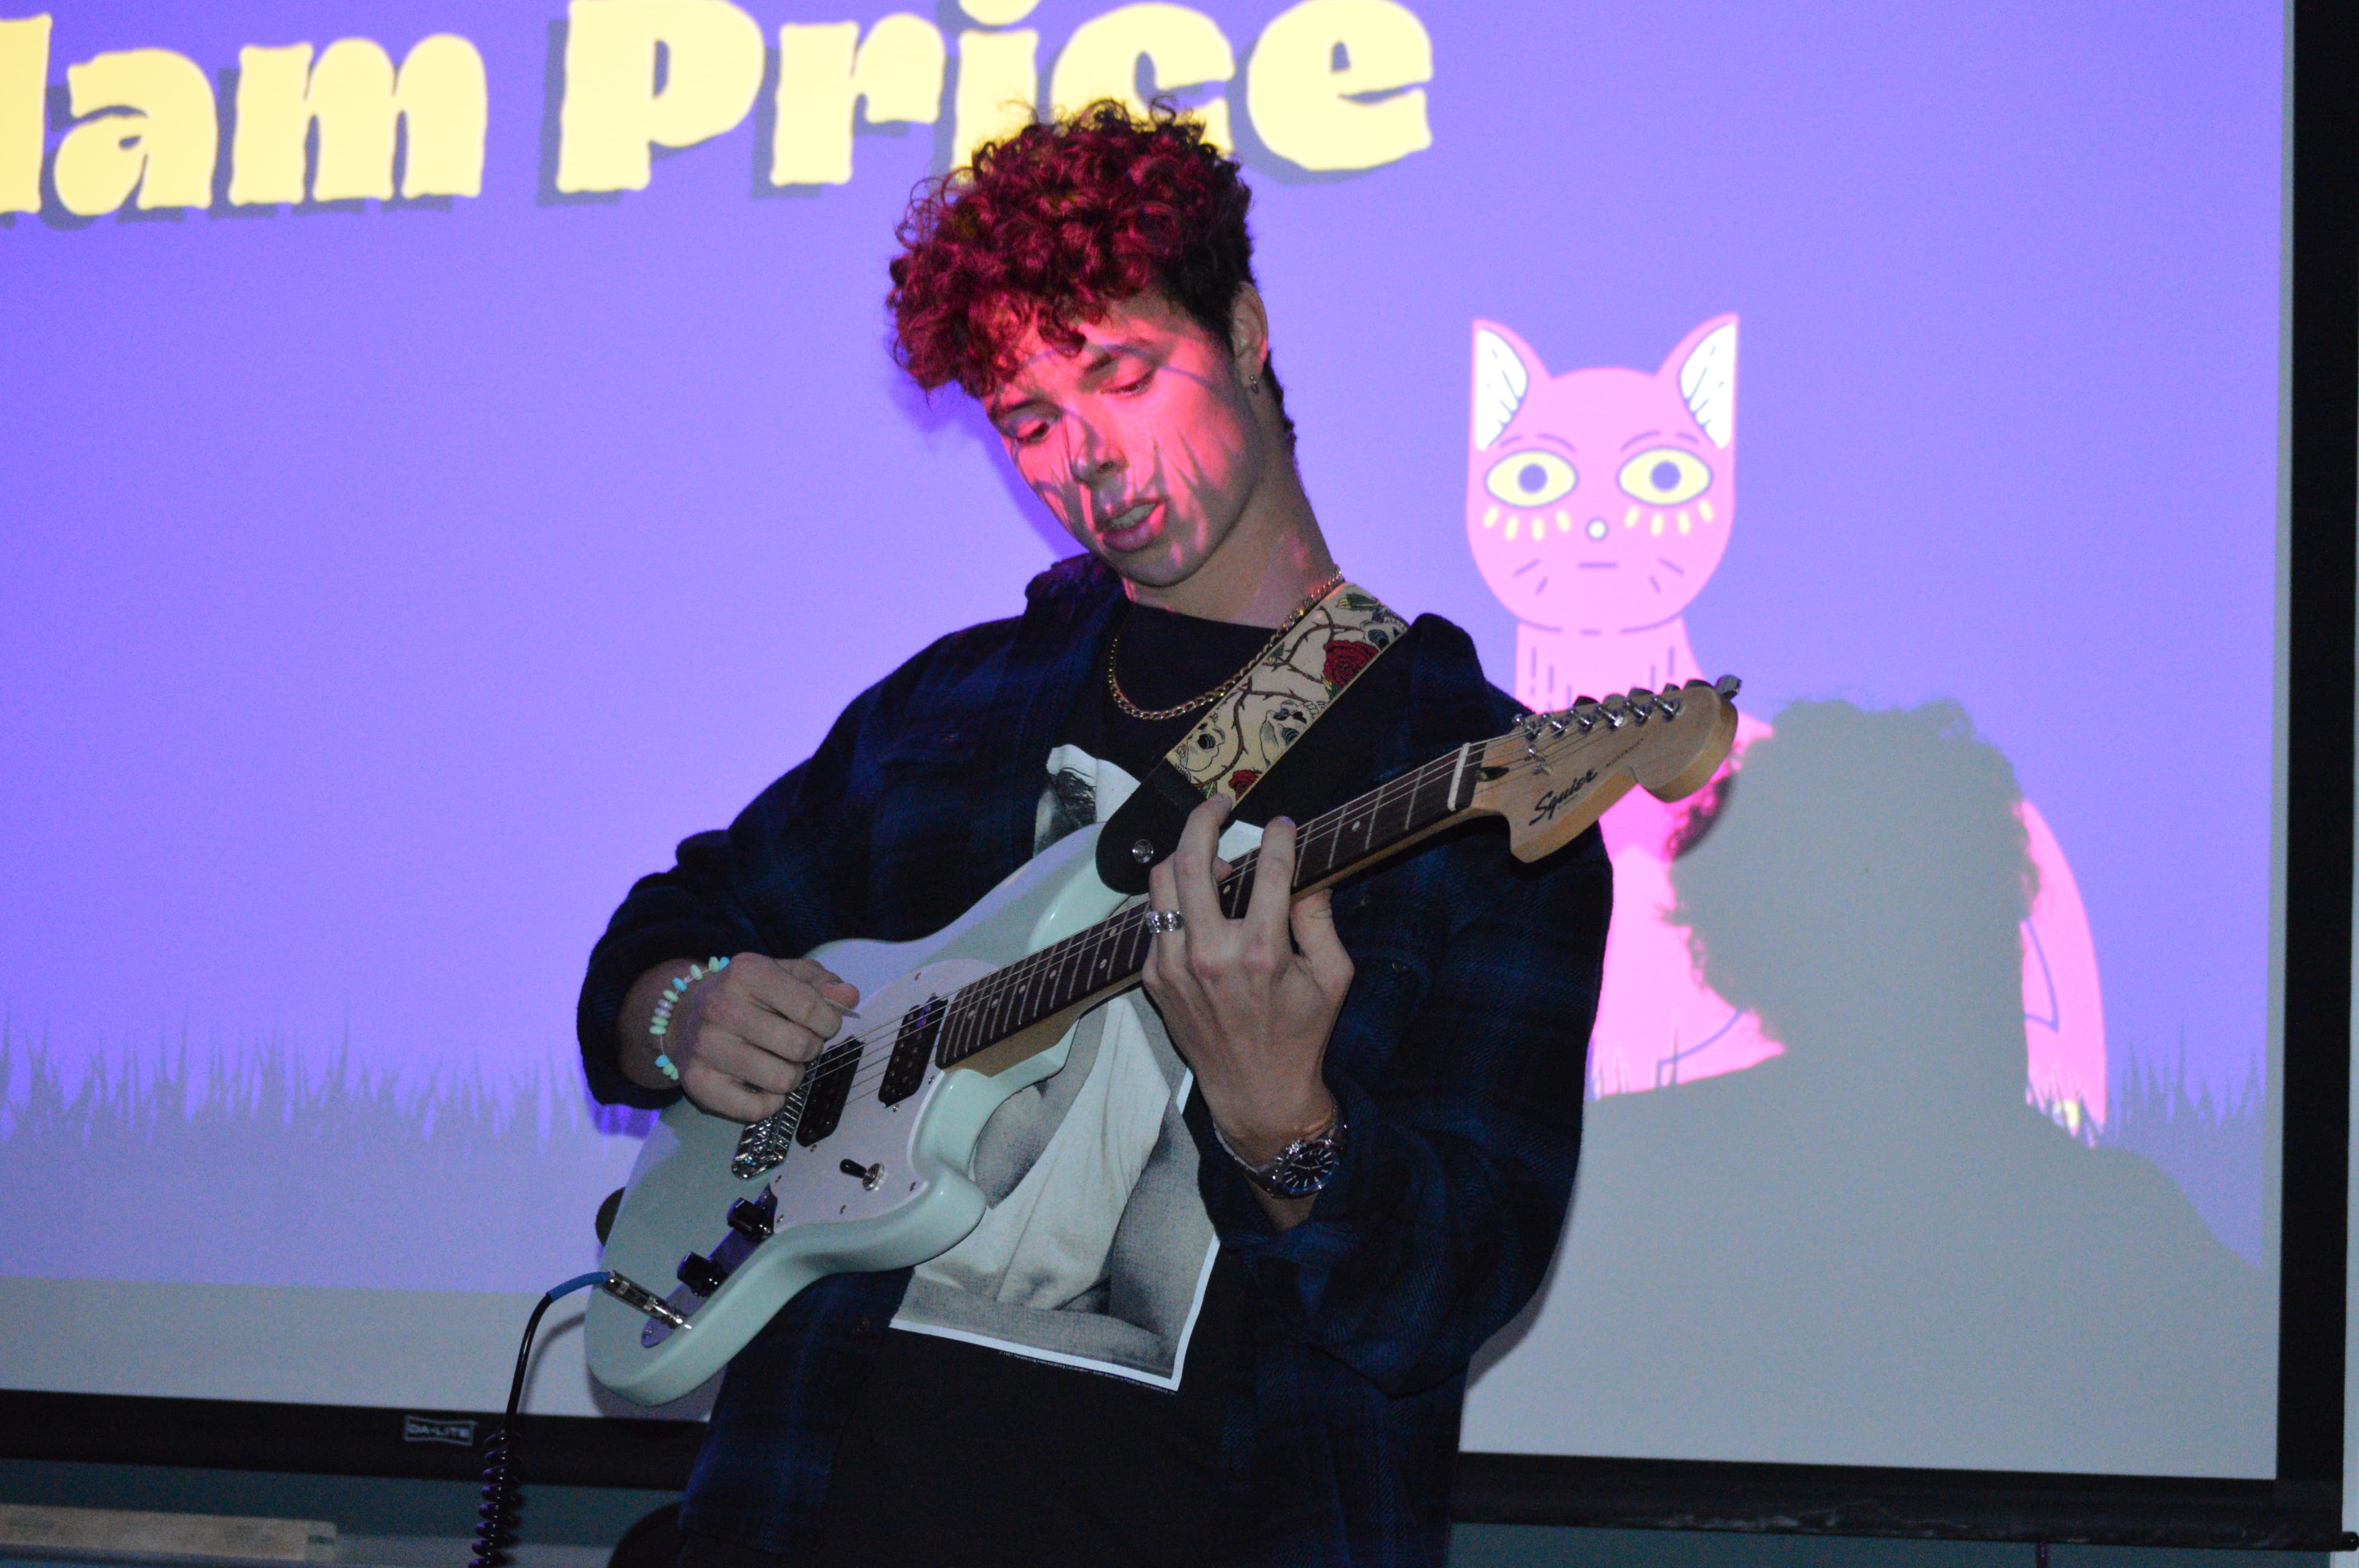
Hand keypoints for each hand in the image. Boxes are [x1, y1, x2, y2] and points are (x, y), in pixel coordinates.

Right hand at [631, 954, 858, 1122]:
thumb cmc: (745, 995)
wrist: (682, 1016)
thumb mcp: (782, 974)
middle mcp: (722, 1006)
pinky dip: (771, 1102)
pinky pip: (755, 1108)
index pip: (809, 1006)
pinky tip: (765, 1085)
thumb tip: (848, 996)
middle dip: (811, 1048)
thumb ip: (820, 982)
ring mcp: (707, 1046)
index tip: (825, 1024)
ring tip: (781, 1062)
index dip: (829, 1022)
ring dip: (793, 1075)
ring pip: (782, 1079)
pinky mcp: (697, 1081)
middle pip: (799, 1045)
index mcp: (747, 972)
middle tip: (800, 1044)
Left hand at [1143, 796, 1353, 1165]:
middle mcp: (1211, 955)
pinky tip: (1199, 905)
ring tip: (1211, 858)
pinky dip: (1176, 901)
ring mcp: (1174, 967)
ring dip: (1185, 857)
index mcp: (1262, 952)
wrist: (1256, 1093)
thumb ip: (1320, 919)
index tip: (1282, 824)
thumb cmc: (1301, 1034)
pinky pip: (1155, 919)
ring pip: (1162, 882)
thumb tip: (1309, 871)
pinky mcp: (1154, 979)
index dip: (1278, 836)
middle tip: (1219, 803)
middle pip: (1193, 861)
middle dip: (1205, 818)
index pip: (1269, 869)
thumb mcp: (1333, 977)